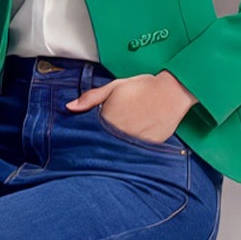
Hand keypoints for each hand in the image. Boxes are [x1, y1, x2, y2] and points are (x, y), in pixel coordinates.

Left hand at [66, 69, 196, 143]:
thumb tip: (70, 107)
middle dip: (105, 138)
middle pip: (104, 143)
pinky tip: (138, 133)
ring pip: (119, 149)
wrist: (170, 92)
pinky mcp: (147, 149)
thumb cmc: (142, 87)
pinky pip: (135, 152)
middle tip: (116, 125)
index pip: (92, 132)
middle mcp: (119, 134)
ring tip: (129, 128)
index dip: (92, 130)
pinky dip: (133, 146)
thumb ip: (91, 98)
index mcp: (107, 119)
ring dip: (119, 143)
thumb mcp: (114, 87)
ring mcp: (134, 143)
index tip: (94, 127)